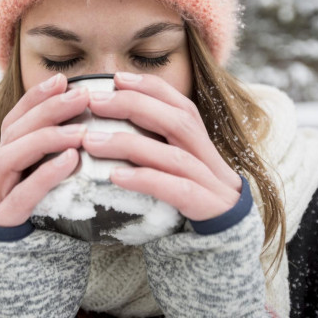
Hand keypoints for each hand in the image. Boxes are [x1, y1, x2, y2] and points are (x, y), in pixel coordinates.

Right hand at [0, 73, 88, 226]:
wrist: (23, 270)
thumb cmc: (44, 218)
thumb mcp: (52, 181)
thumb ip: (62, 156)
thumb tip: (97, 128)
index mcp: (9, 159)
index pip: (16, 119)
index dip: (36, 97)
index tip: (62, 79)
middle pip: (13, 131)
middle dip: (46, 109)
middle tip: (82, 96)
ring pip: (9, 156)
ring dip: (46, 138)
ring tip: (82, 131)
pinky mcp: (2, 221)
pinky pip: (21, 194)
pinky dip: (45, 174)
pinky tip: (70, 161)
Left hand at [82, 72, 241, 220]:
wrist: (226, 238)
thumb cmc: (190, 195)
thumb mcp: (174, 164)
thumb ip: (153, 144)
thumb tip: (109, 124)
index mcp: (199, 141)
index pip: (179, 103)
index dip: (149, 87)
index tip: (116, 78)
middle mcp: (207, 156)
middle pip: (178, 121)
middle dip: (135, 105)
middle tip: (95, 102)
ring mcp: (211, 182)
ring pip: (173, 156)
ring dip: (129, 144)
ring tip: (91, 141)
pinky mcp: (208, 207)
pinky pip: (177, 191)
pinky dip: (145, 180)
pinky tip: (115, 176)